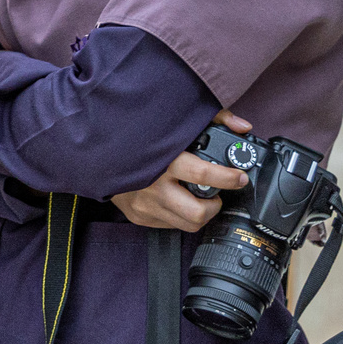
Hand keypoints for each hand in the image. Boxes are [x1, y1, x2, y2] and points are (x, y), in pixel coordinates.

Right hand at [111, 110, 253, 231]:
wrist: (99, 155)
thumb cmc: (139, 138)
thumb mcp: (177, 123)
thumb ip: (213, 120)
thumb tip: (243, 127)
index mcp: (165, 161)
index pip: (204, 176)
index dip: (228, 178)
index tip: (240, 177)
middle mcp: (154, 187)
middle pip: (198, 212)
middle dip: (214, 205)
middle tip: (215, 193)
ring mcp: (145, 205)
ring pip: (188, 223)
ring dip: (199, 212)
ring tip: (197, 197)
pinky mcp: (139, 216)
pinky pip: (171, 224)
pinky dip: (179, 214)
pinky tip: (176, 199)